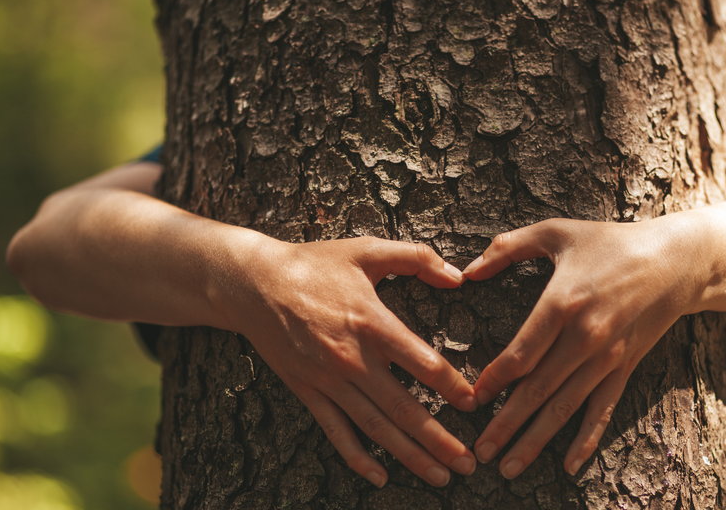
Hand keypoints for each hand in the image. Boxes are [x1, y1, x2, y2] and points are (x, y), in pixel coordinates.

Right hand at [225, 236, 477, 486]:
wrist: (252, 284)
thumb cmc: (314, 264)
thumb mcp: (366, 249)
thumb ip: (416, 257)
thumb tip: (459, 276)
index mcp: (372, 322)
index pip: (421, 361)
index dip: (451, 385)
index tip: (473, 403)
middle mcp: (352, 358)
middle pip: (403, 407)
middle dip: (439, 439)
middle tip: (468, 463)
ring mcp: (328, 380)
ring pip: (375, 427)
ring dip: (409, 456)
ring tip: (441, 477)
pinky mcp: (307, 391)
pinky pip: (335, 431)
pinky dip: (357, 457)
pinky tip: (380, 477)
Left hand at [463, 217, 704, 477]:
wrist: (676, 260)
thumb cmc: (610, 241)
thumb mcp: (556, 232)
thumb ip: (507, 247)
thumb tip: (467, 270)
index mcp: (562, 302)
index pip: (520, 354)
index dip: (493, 381)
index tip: (471, 400)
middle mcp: (584, 337)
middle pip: (538, 390)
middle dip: (506, 424)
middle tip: (481, 453)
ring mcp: (607, 357)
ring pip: (565, 407)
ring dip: (536, 440)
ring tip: (509, 468)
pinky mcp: (624, 367)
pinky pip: (602, 409)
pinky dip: (586, 440)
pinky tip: (570, 466)